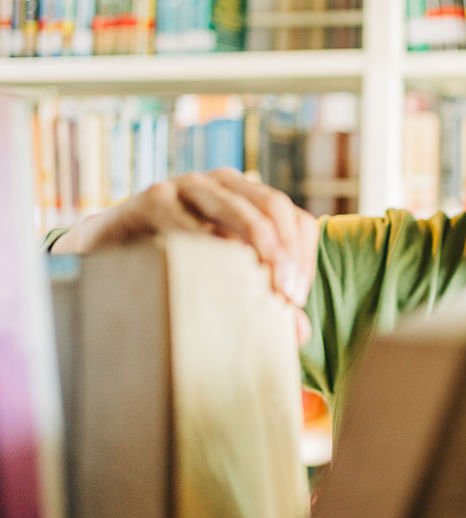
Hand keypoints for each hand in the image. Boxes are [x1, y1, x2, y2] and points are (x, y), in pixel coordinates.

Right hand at [52, 168, 318, 343]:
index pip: (296, 220)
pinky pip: (181, 217)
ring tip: (260, 287)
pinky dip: (199, 243)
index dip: (304, 258)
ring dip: (255, 246)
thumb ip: (262, 299)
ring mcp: (188, 185)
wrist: (109, 250)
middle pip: (273, 207)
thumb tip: (300, 334)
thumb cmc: (180, 265)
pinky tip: (205, 271)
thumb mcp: (224, 278)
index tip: (296, 301)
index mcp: (251, 199)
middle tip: (285, 298)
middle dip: (285, 253)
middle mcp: (224, 184)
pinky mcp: (151, 198)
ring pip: (234, 207)